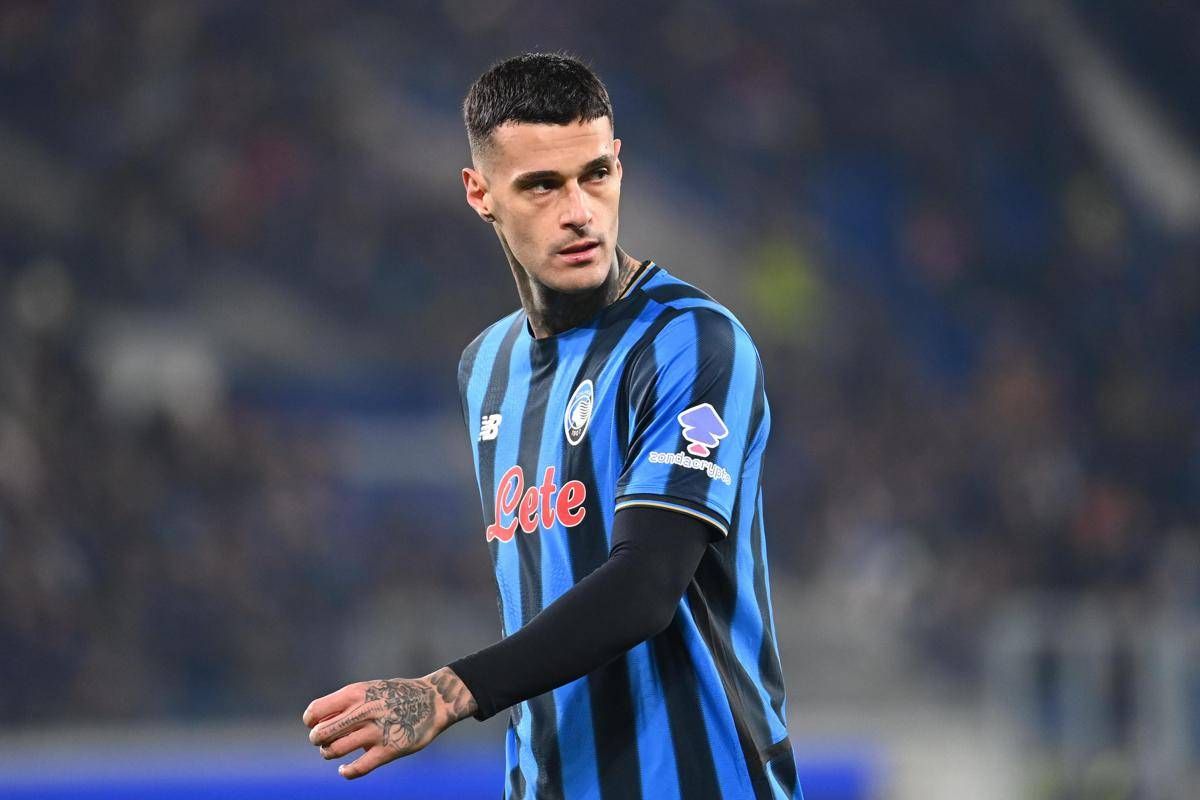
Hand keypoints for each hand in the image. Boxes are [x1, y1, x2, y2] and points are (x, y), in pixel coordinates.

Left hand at [302, 666, 477, 778]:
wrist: (434, 700)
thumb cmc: (397, 694)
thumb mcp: (370, 688)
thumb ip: (347, 703)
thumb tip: (318, 721)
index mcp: (356, 693)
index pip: (316, 711)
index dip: (311, 722)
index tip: (316, 725)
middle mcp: (363, 711)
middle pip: (321, 733)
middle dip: (318, 740)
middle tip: (325, 741)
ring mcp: (376, 731)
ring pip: (335, 750)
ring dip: (330, 753)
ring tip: (335, 752)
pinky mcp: (389, 750)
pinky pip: (358, 768)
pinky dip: (346, 772)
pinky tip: (345, 770)